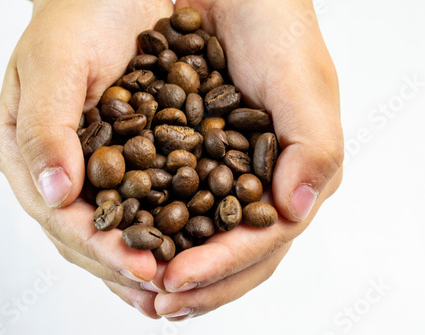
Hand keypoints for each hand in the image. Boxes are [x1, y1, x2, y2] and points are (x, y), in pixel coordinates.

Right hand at [0, 0, 173, 318]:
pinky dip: (155, 231)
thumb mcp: (56, 61)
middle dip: (124, 263)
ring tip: (174, 285)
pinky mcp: (115, 158)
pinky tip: (179, 250)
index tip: (143, 267)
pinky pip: (134, 205)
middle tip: (166, 287)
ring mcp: (82, 166)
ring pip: (110, 227)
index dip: (101, 246)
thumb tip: (56, 191)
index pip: (60, 214)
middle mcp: (52, 166)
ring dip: (139, 259)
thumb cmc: (78, 14)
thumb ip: (47, 126)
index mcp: (24, 149)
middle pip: (84, 233)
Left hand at [149, 0, 343, 318]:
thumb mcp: (303, 80)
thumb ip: (312, 145)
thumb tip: (296, 209)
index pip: (262, 239)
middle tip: (157, 305)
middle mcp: (255, 181)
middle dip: (196, 284)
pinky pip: (169, 204)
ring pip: (200, 237)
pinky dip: (151, 231)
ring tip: (141, 296)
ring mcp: (221, 171)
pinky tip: (130, 249)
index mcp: (289, 174)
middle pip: (231, 252)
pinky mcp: (187, 155)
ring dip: (171, 269)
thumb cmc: (273, 24)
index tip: (179, 281)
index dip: (224, 265)